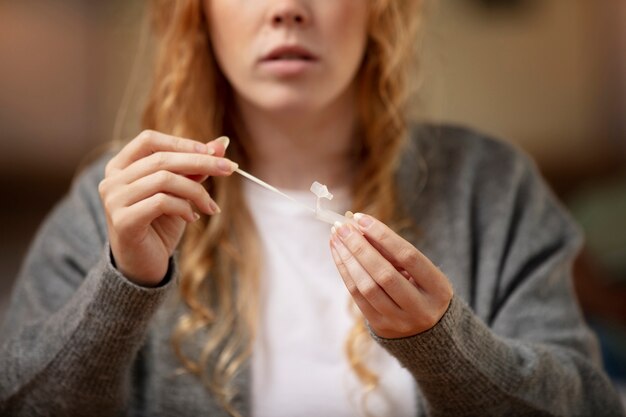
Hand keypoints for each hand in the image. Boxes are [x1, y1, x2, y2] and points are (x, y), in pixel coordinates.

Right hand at [98, 130, 236, 286]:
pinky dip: (184, 208)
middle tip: (230, 168)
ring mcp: (114, 200)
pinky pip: (162, 202)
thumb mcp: (180, 193)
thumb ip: (195, 168)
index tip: (213, 151)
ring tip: (211, 206)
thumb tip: (221, 143)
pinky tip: (193, 219)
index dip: (182, 142)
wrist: (144, 266)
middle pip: (161, 159)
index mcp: (120, 167)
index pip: (149, 140)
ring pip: (164, 179)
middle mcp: (112, 180)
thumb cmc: (160, 226)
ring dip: (197, 191)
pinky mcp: (123, 220)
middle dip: (201, 161)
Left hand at [330, 213, 452, 338]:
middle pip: (384, 273)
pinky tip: (339, 254)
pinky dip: (345, 272)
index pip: (408, 256)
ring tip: (336, 238)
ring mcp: (400, 321)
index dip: (383, 236)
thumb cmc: (422, 289)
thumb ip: (394, 252)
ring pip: (367, 287)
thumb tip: (360, 227)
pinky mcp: (381, 327)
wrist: (427, 331)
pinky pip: (357, 296)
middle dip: (359, 247)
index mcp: (438, 289)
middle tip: (341, 227)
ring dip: (347, 259)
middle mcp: (421, 308)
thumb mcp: (419, 271)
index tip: (361, 218)